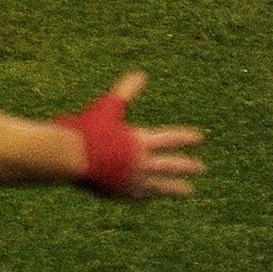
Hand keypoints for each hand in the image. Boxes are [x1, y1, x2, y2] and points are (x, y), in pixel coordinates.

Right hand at [91, 71, 205, 199]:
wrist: (70, 156)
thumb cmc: (88, 130)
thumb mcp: (107, 107)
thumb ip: (125, 92)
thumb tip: (140, 74)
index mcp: (140, 141)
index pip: (170, 138)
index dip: (185, 137)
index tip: (199, 138)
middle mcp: (142, 163)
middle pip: (171, 166)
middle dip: (188, 166)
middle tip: (202, 168)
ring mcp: (132, 180)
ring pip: (161, 186)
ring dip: (175, 188)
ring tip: (188, 191)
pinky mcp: (119, 192)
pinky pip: (140, 196)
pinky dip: (148, 195)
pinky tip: (150, 197)